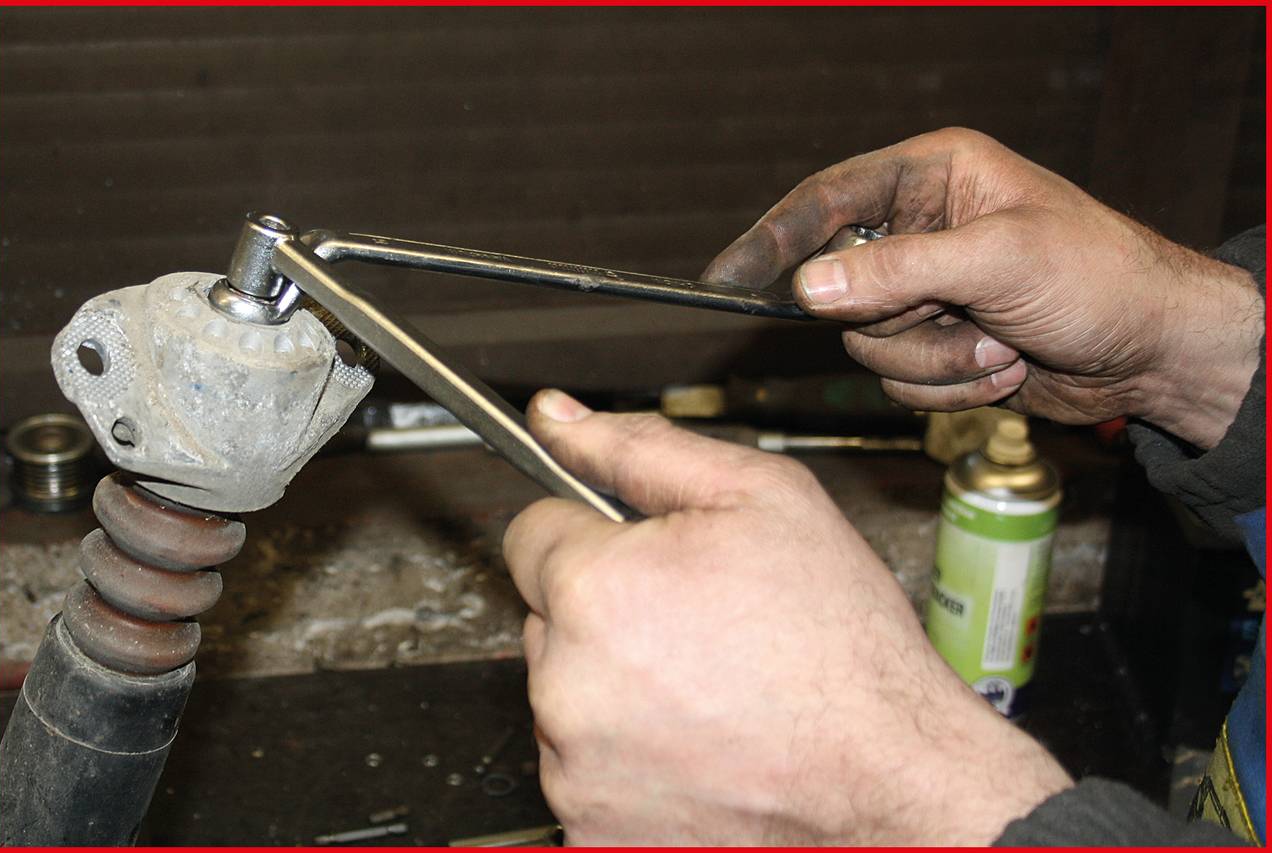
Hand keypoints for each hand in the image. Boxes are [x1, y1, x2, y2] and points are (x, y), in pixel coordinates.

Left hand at [503, 389, 1071, 844]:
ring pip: (567, 695)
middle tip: (698, 626)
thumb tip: (555, 416)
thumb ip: (639, 449)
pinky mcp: (592, 828)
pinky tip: (699, 745)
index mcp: (596, 589)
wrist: (893, 781)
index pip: (533, 534)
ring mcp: (576, 768)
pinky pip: (586, 769)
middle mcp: (567, 685)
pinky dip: (628, 758)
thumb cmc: (841, 651)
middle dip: (609, 612)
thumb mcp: (761, 498)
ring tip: (709, 691)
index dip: (595, 536)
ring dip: (617, 688)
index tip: (643, 560)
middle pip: (550, 618)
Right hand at [703, 128, 1262, 449]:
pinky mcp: (938, 344)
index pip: (827, 201)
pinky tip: (1006, 365)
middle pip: (841, 289)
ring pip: (868, 345)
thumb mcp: (997, 260)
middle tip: (960, 316)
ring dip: (937, 360)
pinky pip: (900, 380)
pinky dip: (951, 385)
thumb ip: (896, 270)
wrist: (1155, 351)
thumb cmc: (1098, 276)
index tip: (723, 279)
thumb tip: (808, 285)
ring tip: (1001, 344)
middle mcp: (920, 232)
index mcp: (932, 179)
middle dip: (902, 321)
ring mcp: (927, 293)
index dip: (772, 238)